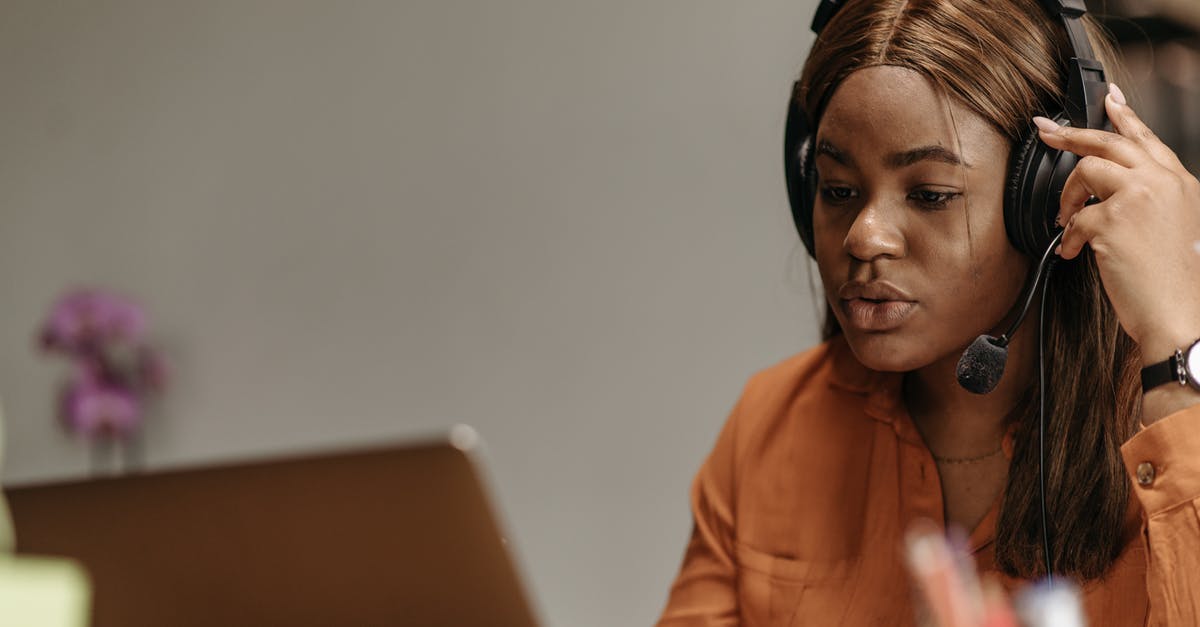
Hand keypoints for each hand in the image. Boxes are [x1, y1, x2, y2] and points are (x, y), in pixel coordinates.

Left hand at [1034, 83, 1199, 363]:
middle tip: (1046, 131)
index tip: (1108, 99)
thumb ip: (1154, 202)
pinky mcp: (1114, 221)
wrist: (1182, 316)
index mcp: (1182, 183)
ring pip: (1086, 169)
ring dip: (1068, 196)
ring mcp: (1139, 198)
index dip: (1124, 116)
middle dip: (1072, 133)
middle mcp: (1163, 183)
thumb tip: (1114, 194)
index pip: (1147, 140)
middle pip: (1109, 141)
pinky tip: (1073, 253)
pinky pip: (1076, 218)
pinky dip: (1069, 237)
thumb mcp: (1178, 228)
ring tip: (1066, 221)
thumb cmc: (1178, 283)